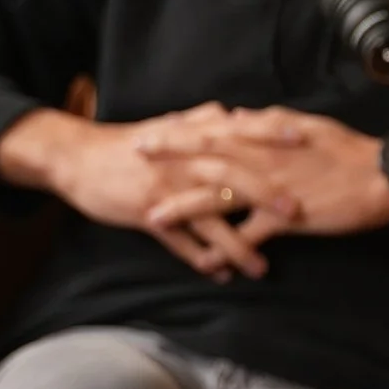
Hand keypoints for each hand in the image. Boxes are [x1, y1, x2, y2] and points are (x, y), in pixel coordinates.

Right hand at [0, 104, 286, 281]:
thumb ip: (204, 121)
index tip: (310, 137)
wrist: (79, 159)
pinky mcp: (147, 212)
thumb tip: (234, 113)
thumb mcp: (169, 127)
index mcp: (194, 136)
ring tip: (262, 267)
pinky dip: (198, 258)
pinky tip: (219, 275)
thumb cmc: (130, 144)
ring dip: (236, 244)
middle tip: (298, 212)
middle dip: (265, 194)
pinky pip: (179, 240)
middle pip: (231, 175)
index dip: (273, 134)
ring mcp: (167, 188)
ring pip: (208, 217)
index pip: (241, 131)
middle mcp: (184, 160)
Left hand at [133, 105, 388, 243]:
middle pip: (205, 158)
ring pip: (218, 198)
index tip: (149, 133)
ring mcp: (270, 189)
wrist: (383, 177)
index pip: (213, 131)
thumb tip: (237, 115)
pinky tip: (206, 263)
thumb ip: (266, 121)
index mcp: (266, 136)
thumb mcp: (306, 124)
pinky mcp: (285, 217)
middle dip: (167, 161)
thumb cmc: (347, 150)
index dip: (179, 132)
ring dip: (183, 208)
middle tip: (134, 162)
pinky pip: (249, 236)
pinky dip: (227, 250)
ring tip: (153, 217)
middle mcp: (261, 159)